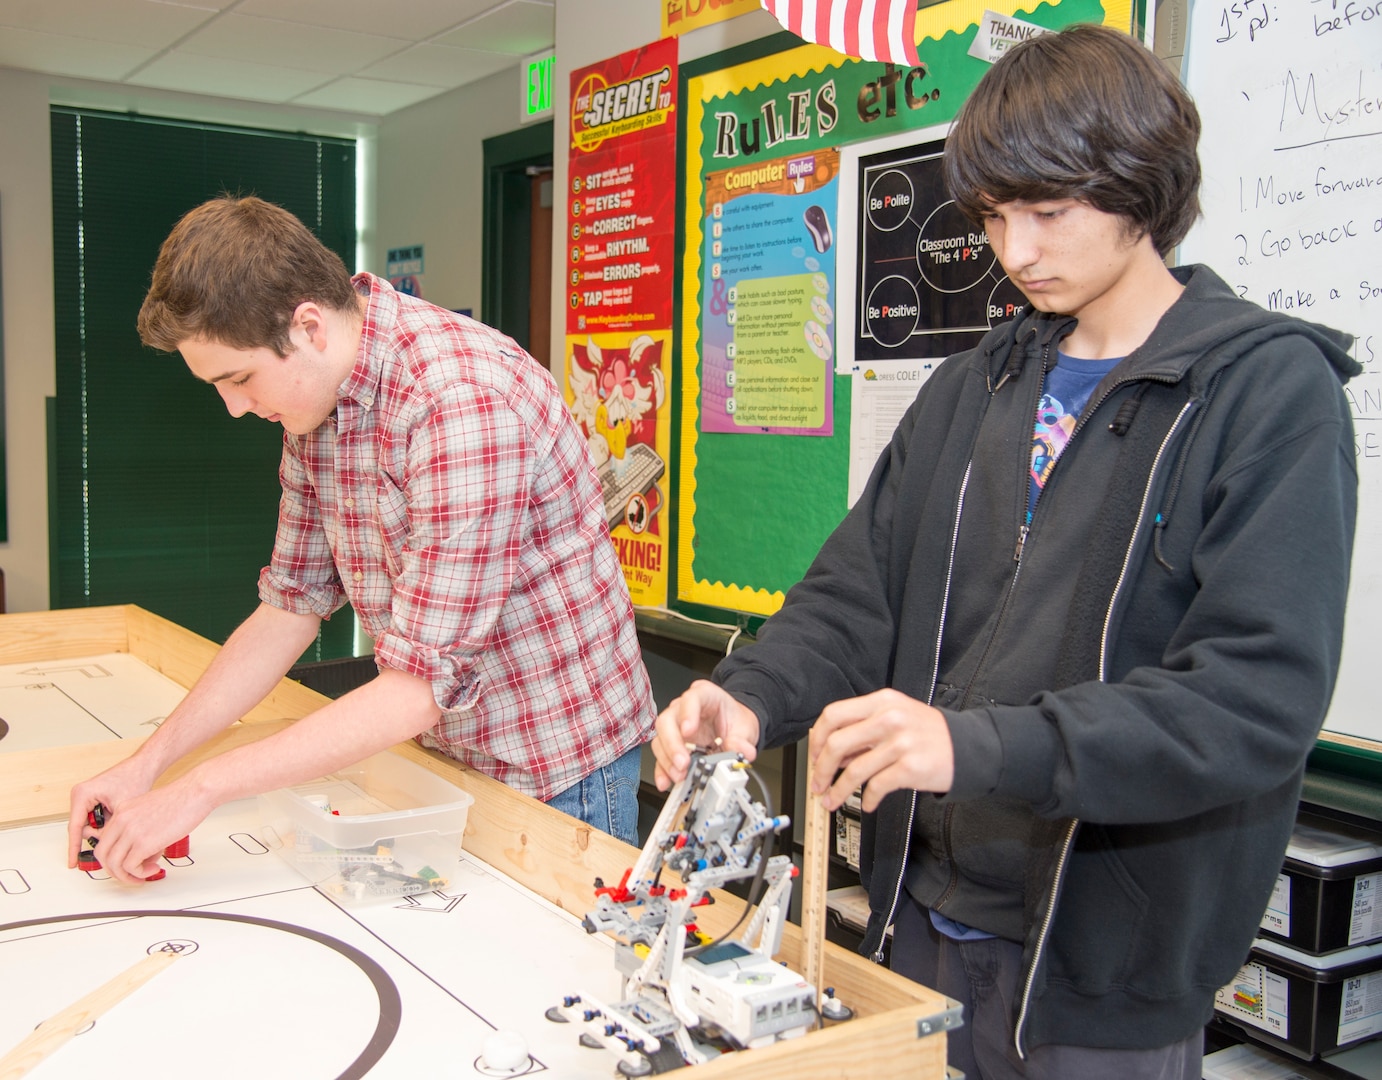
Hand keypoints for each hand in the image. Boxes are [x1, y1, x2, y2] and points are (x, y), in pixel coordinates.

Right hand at [67, 755, 159, 869]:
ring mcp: (86, 796)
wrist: (144, 766)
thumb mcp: (122, 809)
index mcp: (82, 794)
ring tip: (120, 822)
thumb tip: (105, 847)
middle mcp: (80, 795)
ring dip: (103, 828)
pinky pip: (95, 817)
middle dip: (97, 834)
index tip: (72, 864)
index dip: (74, 848)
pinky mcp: (93, 798)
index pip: (75, 828)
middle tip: (113, 836)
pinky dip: (106, 823)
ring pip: (89, 823)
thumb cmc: (135, 780)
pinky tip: (118, 820)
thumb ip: (110, 828)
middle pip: (82, 827)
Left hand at [69, 770, 211, 884]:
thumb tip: (143, 852)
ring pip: (114, 864)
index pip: (104, 840)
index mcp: (121, 812)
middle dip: (114, 870)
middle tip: (129, 875)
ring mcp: (130, 832)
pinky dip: (141, 873)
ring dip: (127, 876)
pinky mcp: (143, 843)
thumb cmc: (181, 800)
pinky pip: (131, 867)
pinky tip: (154, 868)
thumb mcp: (150, 810)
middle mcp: (121, 821)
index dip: (112, 856)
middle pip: (103, 854)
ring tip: (142, 876)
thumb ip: (139, 828)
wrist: (195, 793)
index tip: (124, 863)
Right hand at [651, 680, 759, 790]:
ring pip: (661, 739)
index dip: (687, 714)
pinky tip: (666, 780)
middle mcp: (683, 709)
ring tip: (680, 775)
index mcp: (704, 696)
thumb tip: (740, 751)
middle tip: (683, 762)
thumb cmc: (735, 720)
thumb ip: (743, 740)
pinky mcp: (672, 746)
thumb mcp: (745, 728)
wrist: (734, 728)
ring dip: (668, 760)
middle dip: (673, 744)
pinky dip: (663, 770)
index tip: (688, 732)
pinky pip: (662, 757)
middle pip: (667, 720)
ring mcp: (675, 727)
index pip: (690, 698)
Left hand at [808, 689, 953, 812]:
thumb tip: (830, 753)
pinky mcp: (910, 767)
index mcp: (881, 702)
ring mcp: (900, 743)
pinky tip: (867, 803)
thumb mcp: (896, 716)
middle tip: (817, 783)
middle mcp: (889, 719)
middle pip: (837, 743)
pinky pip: (876, 787)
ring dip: (837, 790)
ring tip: (832, 800)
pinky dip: (867, 799)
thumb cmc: (928, 732)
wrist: (966, 746)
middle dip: (820, 769)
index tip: (813, 755)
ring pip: (853, 770)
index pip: (834, 715)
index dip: (817, 738)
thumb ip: (864, 729)